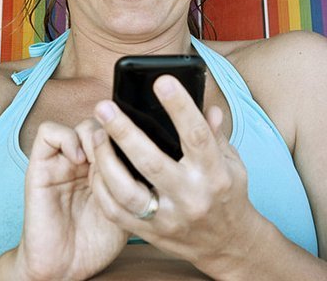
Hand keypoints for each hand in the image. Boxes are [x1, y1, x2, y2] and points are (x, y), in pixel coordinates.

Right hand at [15, 121, 127, 280]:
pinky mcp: (40, 166)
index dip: (131, 136)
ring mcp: (63, 160)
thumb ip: (136, 179)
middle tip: (120, 157)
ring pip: (82, 123)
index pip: (121, 132)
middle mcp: (86, 158)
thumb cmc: (97, 241)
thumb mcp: (128, 207)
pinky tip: (78, 160)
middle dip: (116, 136)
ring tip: (99, 161)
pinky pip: (47, 132)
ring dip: (94, 137)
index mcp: (106, 166)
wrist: (65, 269)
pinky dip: (66, 138)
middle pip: (106, 123)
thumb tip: (158, 155)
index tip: (140, 152)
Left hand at [91, 75, 264, 279]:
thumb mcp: (231, 162)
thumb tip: (208, 105)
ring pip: (127, 191)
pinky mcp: (151, 233)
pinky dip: (101, 188)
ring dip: (106, 160)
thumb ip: (214, 134)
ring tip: (95, 134)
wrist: (228, 245)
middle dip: (124, 132)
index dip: (179, 107)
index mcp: (213, 173)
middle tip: (104, 107)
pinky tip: (96, 165)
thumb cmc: (227, 194)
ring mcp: (168, 218)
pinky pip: (116, 212)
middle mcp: (190, 196)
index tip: (162, 82)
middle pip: (151, 162)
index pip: (196, 135)